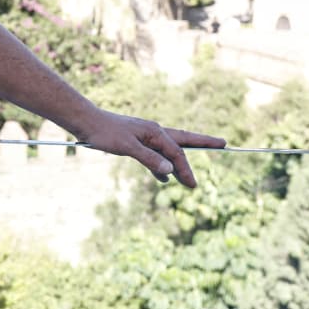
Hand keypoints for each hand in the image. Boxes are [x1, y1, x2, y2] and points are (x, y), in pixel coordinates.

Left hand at [76, 110, 225, 187]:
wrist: (85, 122)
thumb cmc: (105, 133)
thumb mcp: (127, 148)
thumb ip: (149, 159)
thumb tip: (170, 171)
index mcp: (154, 132)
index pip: (176, 153)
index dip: (186, 170)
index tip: (193, 186)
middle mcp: (153, 131)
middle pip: (183, 140)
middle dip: (202, 143)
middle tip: (223, 143)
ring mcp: (145, 135)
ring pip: (169, 148)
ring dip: (181, 159)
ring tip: (193, 170)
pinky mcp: (135, 141)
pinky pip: (155, 154)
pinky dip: (162, 166)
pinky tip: (163, 179)